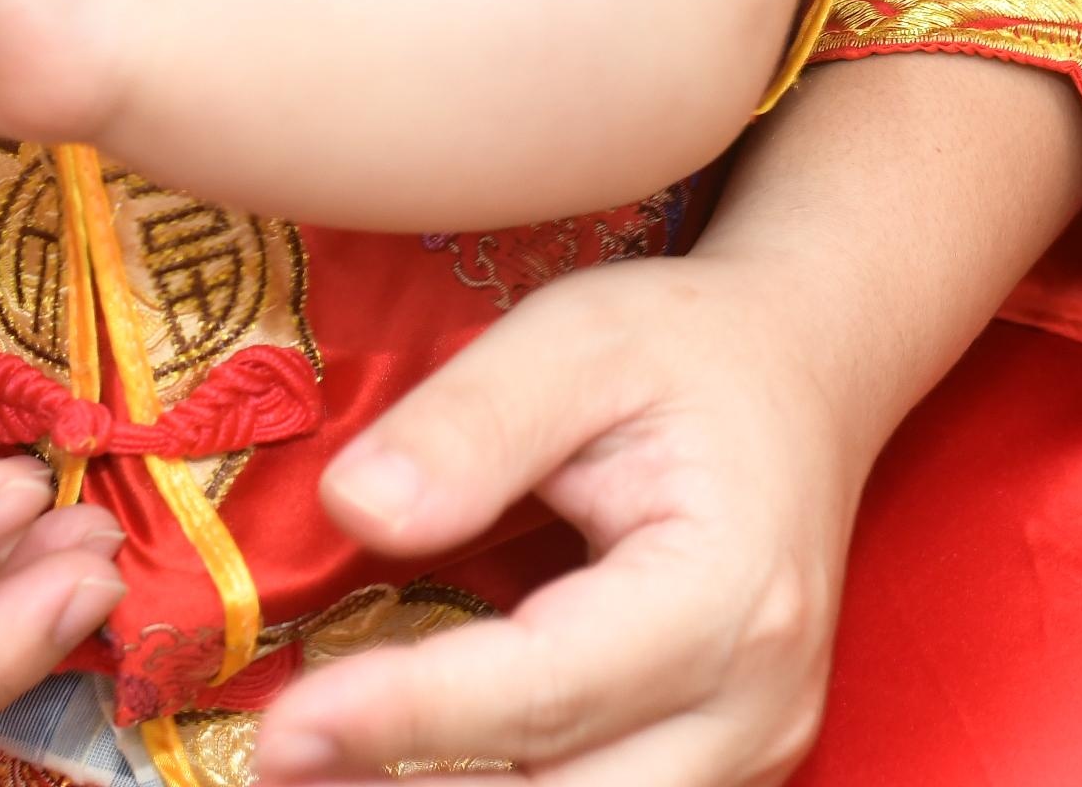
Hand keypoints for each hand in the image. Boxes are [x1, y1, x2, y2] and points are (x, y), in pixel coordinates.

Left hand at [255, 251, 862, 786]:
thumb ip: (471, 422)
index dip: (407, 719)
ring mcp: (749, 750)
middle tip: (280, 769)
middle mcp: (756, 701)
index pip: (545, 690)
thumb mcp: (575, 339)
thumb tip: (356, 510)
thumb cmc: (684, 349)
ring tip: (321, 778)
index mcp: (727, 591)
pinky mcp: (720, 771)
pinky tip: (399, 777)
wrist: (800, 372)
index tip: (285, 728)